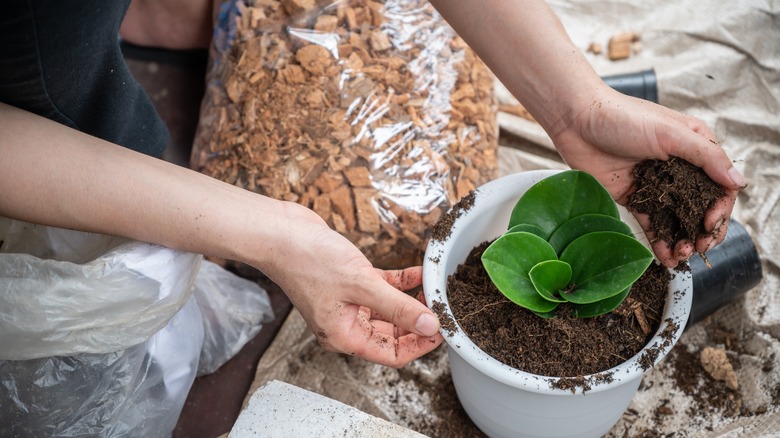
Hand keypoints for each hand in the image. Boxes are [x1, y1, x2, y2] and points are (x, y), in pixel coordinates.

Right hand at [259, 204, 443, 366]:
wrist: (279, 232)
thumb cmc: (307, 261)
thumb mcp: (361, 285)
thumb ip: (398, 307)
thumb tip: (430, 326)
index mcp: (344, 336)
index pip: (393, 354)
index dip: (421, 344)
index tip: (444, 330)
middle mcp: (347, 324)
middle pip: (394, 333)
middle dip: (420, 321)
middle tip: (445, 308)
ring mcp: (349, 302)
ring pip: (391, 308)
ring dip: (413, 299)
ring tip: (436, 288)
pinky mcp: (351, 281)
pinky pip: (384, 287)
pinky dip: (402, 281)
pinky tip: (420, 272)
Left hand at [550, 86, 746, 266]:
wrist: (577, 120)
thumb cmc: (624, 117)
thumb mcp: (671, 133)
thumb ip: (706, 158)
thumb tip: (739, 183)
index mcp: (694, 149)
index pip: (719, 186)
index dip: (720, 209)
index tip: (709, 224)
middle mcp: (678, 169)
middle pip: (700, 207)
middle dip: (703, 230)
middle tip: (699, 247)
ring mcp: (655, 185)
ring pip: (677, 219)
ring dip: (683, 239)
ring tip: (682, 256)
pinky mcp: (632, 197)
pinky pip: (651, 223)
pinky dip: (660, 241)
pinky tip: (665, 258)